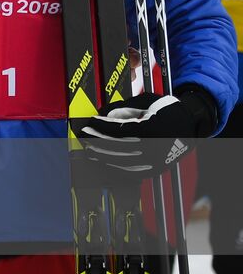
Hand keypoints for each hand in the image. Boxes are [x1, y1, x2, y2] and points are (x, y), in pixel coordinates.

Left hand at [71, 87, 216, 177]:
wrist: (190, 123)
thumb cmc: (166, 109)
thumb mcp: (144, 102)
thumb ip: (121, 108)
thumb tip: (101, 114)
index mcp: (151, 129)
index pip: (118, 130)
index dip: (100, 126)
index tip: (89, 122)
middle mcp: (154, 147)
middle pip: (118, 147)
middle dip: (97, 141)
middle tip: (84, 136)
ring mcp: (156, 160)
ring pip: (123, 161)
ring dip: (103, 156)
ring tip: (90, 150)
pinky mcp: (156, 168)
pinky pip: (133, 171)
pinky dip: (117, 167)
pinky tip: (105, 161)